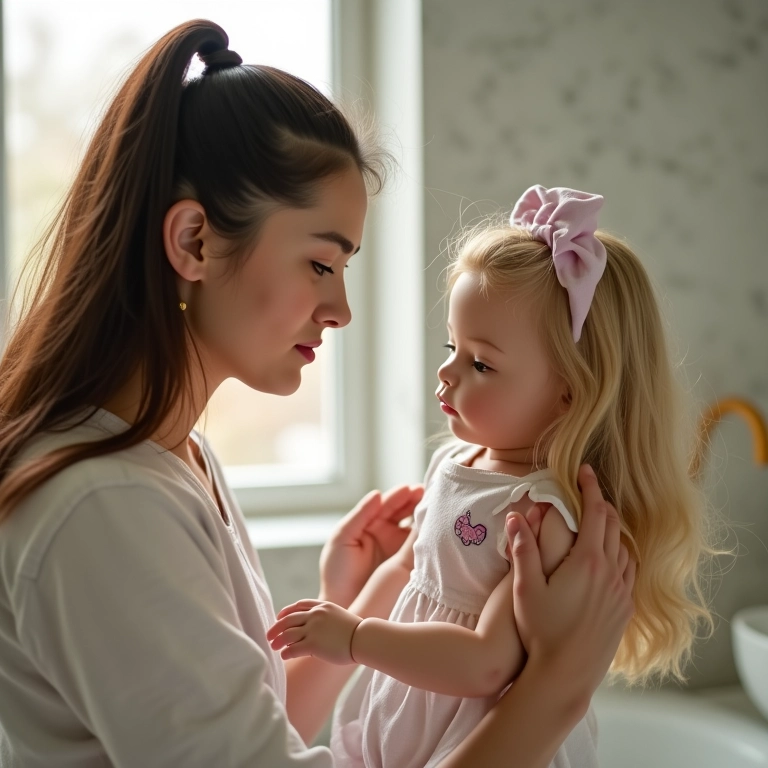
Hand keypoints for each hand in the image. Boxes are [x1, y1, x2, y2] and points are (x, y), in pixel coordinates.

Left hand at [267, 599, 361, 664]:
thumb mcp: (338, 615)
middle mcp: (315, 615)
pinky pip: (293, 648)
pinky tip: (284, 656)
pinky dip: (286, 653)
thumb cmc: (354, 631)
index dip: (285, 612)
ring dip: (278, 641)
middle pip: (288, 619)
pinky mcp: (313, 644)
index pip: (298, 606)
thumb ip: (324, 618)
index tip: (279, 617)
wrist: (363, 638)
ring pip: (287, 634)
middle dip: (276, 628)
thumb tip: (312, 628)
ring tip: (273, 647)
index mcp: (321, 606)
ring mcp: (313, 628)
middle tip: (269, 636)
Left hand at [319, 485, 423, 607]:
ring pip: (413, 526)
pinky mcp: (405, 562)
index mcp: (368, 523)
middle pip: (403, 511)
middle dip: (415, 501)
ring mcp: (396, 546)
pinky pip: (417, 546)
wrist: (343, 605)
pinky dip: (425, 536)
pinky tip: (433, 529)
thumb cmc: (337, 572)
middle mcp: (385, 532)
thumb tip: (378, 494)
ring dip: (423, 516)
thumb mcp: (342, 538)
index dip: (399, 496)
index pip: (386, 504)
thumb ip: (360, 515)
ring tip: (434, 508)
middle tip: (428, 494)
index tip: (411, 489)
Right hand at [507, 465, 635, 696]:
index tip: (584, 470)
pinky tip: (607, 559)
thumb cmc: (541, 632)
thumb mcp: (525, 588)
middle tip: (588, 490)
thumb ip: (522, 549)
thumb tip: (515, 516)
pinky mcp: (625, 610)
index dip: (590, 487)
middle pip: (614, 525)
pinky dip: (619, 554)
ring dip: (612, 529)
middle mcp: (611, 573)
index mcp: (587, 562)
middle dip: (601, 502)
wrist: (565, 676)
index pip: (596, 512)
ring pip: (624, 547)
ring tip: (596, 522)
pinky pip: (628, 571)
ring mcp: (621, 593)